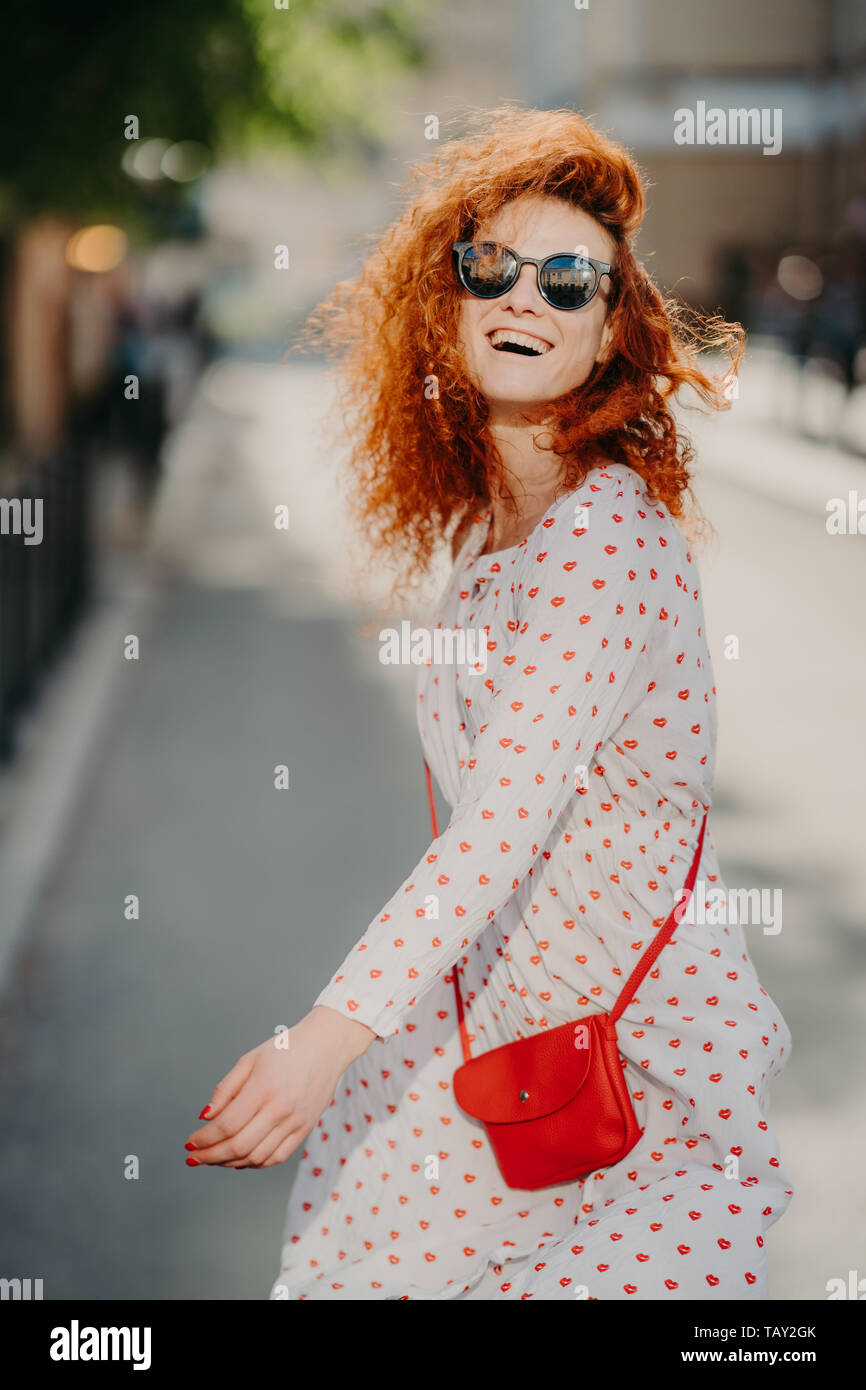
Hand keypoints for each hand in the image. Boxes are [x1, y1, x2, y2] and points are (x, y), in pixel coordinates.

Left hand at [184, 1006, 375, 1169]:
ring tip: (214, 1159)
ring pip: (256, 1157)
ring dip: (229, 1163)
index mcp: (263, 1088)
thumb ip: (226, 1089)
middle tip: (194, 1158)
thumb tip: (205, 1117)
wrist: (328, 1046)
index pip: (226, 1125)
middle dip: (210, 1156)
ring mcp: (295, 1122)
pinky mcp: (305, 1129)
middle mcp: (280, 1109)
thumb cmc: (286, 1049)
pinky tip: (240, 1159)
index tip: (189, 1143)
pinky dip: (255, 1163)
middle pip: (238, 1146)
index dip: (204, 1139)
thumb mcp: (250, 1059)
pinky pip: (277, 1157)